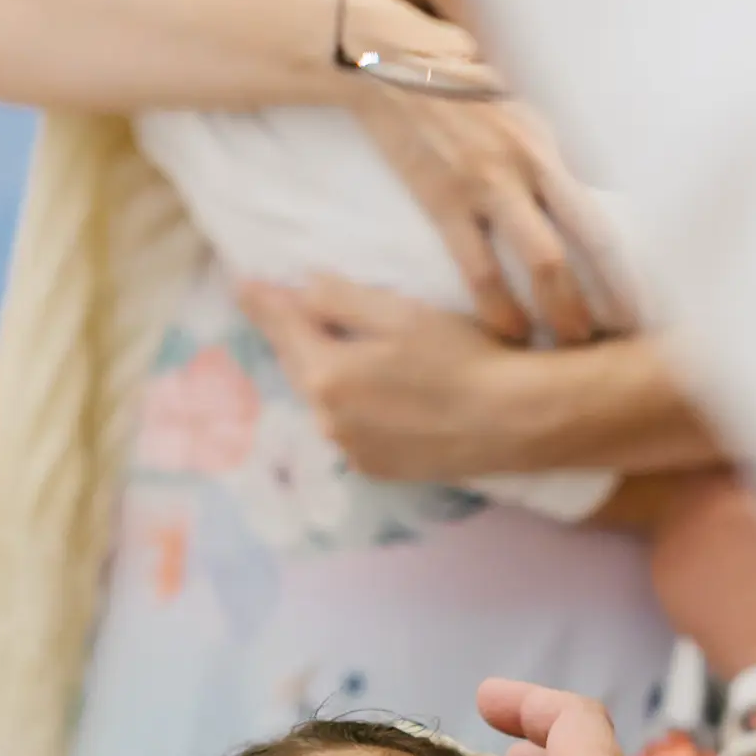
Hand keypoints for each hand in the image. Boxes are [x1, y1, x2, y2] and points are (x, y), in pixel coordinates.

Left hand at [239, 277, 520, 482]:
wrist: (514, 421)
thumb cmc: (462, 357)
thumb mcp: (400, 313)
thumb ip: (340, 300)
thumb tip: (301, 288)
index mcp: (326, 376)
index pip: (283, 328)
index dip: (263, 303)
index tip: (241, 285)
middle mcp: (328, 420)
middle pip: (300, 367)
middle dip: (291, 338)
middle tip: (280, 310)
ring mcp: (351, 450)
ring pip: (324, 401)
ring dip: (324, 374)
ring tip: (333, 350)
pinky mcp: (376, 470)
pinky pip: (349, 429)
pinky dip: (349, 407)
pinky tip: (372, 393)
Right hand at [351, 84, 624, 344]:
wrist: (391, 63)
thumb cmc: (459, 89)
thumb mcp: (521, 111)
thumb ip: (554, 154)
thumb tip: (590, 193)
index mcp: (555, 143)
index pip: (610, 209)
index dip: (633, 261)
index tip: (648, 300)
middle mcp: (534, 163)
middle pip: (594, 241)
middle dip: (615, 296)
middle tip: (626, 336)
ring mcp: (491, 183)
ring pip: (546, 262)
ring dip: (564, 311)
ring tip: (574, 344)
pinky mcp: (445, 199)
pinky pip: (480, 269)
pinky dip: (500, 308)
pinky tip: (512, 333)